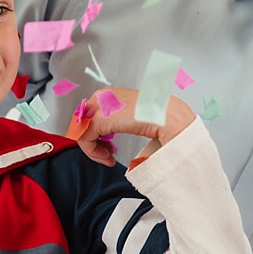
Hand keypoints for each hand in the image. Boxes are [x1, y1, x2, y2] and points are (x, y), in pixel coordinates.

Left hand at [74, 88, 195, 166]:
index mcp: (112, 95)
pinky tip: (108, 159)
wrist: (171, 117)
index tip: (108, 147)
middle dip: (93, 140)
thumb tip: (109, 139)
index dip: (96, 133)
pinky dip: (92, 152)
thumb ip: (121, 122)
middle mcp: (103, 97)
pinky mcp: (100, 119)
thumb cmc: (162, 117)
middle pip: (83, 121)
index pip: (90, 113)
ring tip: (107, 157)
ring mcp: (100, 106)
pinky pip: (83, 138)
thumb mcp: (135, 118)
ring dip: (93, 148)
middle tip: (107, 153)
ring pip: (81, 130)